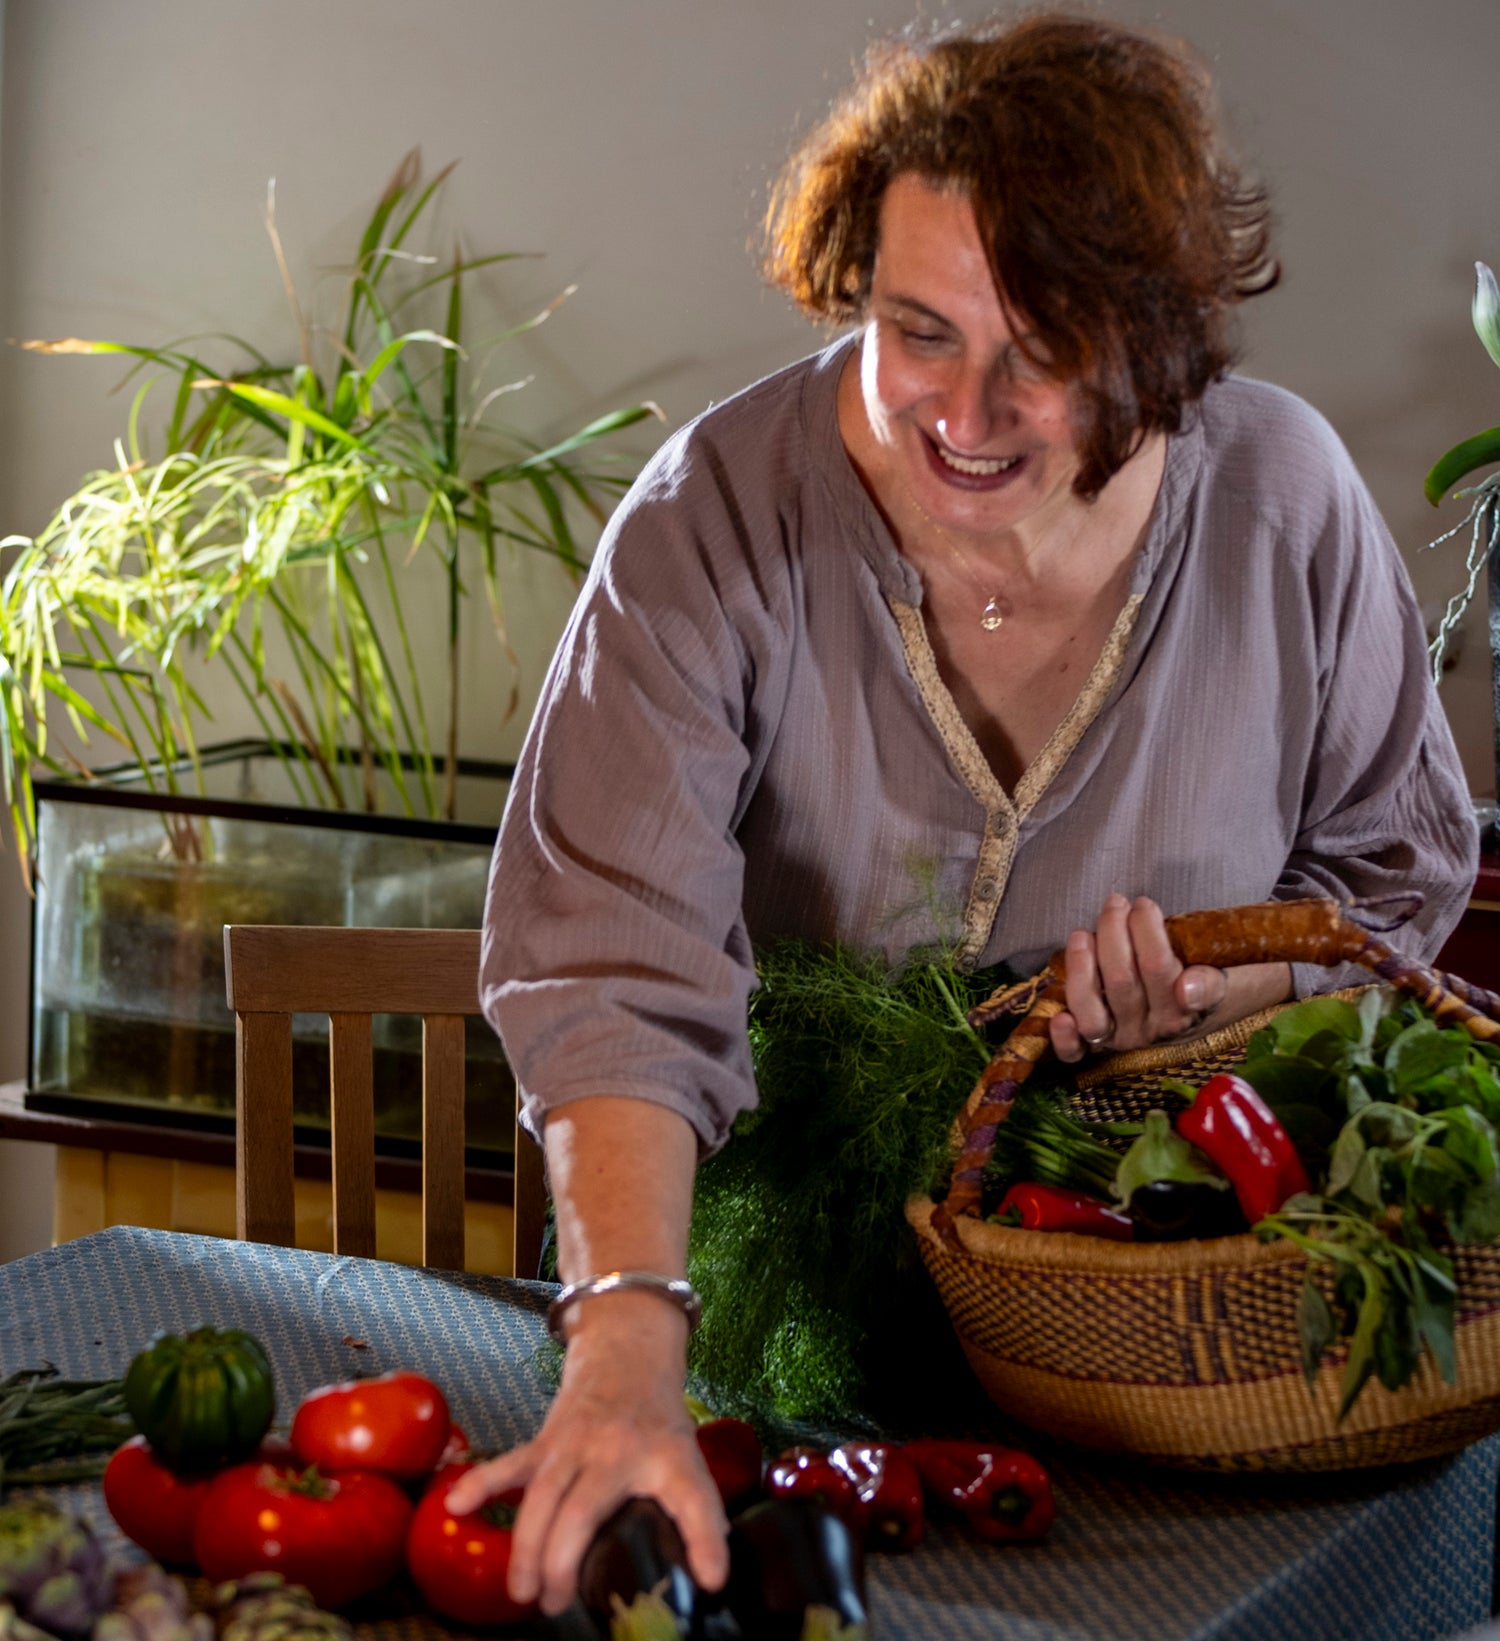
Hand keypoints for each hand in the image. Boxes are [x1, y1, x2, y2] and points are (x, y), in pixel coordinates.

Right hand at [442, 1295, 727, 1616]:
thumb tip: (713, 1581)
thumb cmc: (658, 1423)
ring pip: (541, 1497)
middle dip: (563, 1564)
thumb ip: (699, 1518)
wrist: (628, 1354)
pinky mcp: (547, 1441)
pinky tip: (457, 1505)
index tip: (712, 1580)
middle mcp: (617, 1451)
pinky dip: (482, 1484)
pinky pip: (511, 1464)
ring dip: (526, 1547)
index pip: (694, 1499)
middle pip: (582, 1512)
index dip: (706, 1541)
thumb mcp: (690, 1462)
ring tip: (522, 1593)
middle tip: (556, 1605)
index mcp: (666, 1458)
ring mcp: (575, 1444)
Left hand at [1050, 893, 1226, 1062]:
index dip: (1146, 929)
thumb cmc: (1201, 983)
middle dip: (1112, 933)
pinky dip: (1063, 1038)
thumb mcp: (1222, 981)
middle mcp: (1146, 1030)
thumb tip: (1186, 989)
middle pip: (1120, 981)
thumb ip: (1211, 982)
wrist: (1196, 1017)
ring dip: (1080, 966)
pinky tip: (1059, 1017)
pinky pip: (1074, 1051)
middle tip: (1115, 904)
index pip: (1157, 967)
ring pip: (1091, 1009)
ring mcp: (1117, 1040)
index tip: (1143, 904)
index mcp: (1180, 1012)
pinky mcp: (1093, 1047)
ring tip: (1083, 934)